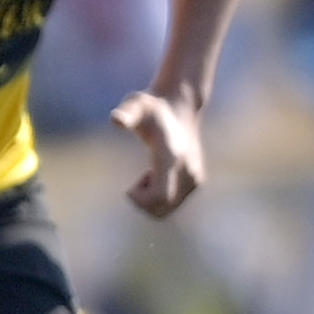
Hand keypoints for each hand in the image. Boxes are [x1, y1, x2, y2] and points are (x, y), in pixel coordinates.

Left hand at [111, 88, 206, 217]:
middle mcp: (188, 170)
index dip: (140, 199)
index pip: (159, 196)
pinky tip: (157, 176)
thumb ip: (126, 113)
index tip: (131, 185)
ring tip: (149, 174)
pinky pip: (172, 204)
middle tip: (140, 177)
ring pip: (167, 209)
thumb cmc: (150, 107)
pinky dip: (159, 197)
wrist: (180, 107)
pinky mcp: (197, 181)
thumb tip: (116, 119)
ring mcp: (195, 177)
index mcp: (172, 158)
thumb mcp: (135, 105)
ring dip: (150, 198)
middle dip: (142, 201)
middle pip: (161, 207)